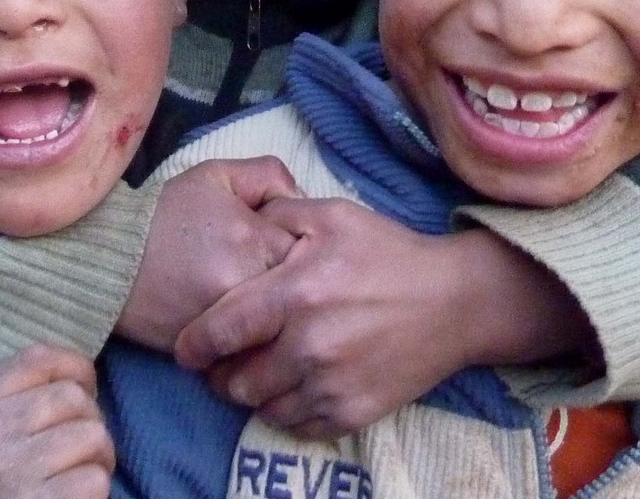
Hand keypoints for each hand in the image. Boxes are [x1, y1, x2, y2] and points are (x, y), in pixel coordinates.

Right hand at [0, 345, 112, 498]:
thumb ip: (8, 400)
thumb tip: (77, 379)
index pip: (36, 359)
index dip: (75, 367)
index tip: (87, 388)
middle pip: (72, 397)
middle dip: (90, 420)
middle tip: (82, 447)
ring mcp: (11, 471)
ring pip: (93, 435)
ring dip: (98, 457)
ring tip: (79, 474)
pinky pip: (94, 479)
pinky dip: (94, 492)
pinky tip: (73, 498)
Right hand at [116, 157, 299, 350]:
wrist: (108, 260)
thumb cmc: (165, 214)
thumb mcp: (216, 175)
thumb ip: (269, 176)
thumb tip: (302, 204)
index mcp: (254, 238)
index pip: (313, 251)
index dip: (306, 249)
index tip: (290, 246)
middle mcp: (248, 286)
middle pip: (304, 296)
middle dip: (299, 288)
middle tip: (280, 277)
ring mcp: (231, 327)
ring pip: (283, 330)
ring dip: (281, 320)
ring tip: (269, 306)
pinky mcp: (212, 355)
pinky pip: (255, 356)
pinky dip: (257, 344)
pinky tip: (247, 329)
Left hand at [174, 200, 592, 439]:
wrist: (454, 301)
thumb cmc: (388, 252)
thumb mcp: (332, 214)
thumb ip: (278, 213)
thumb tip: (238, 220)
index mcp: (295, 292)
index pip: (219, 332)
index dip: (191, 345)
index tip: (184, 348)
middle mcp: (308, 345)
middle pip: (234, 380)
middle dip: (220, 372)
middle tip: (223, 360)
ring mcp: (331, 384)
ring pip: (261, 407)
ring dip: (250, 394)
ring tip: (256, 372)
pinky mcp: (352, 412)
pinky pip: (296, 426)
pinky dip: (285, 410)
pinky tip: (291, 386)